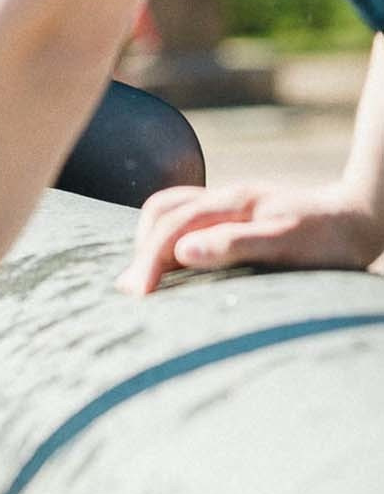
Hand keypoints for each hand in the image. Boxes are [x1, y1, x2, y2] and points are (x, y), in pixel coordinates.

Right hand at [118, 180, 383, 294]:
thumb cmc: (331, 236)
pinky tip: (172, 256)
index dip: (148, 261)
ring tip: (144, 275)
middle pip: (160, 213)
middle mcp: (222, 198)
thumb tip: (182, 252)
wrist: (362, 215)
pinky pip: (184, 213)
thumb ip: (235, 244)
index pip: (170, 227)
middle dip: (140, 252)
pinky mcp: (234, 212)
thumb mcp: (288, 243)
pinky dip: (166, 233)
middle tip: (132, 293)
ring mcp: (227, 202)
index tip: (137, 296)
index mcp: (229, 204)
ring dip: (149, 239)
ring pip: (168, 209)